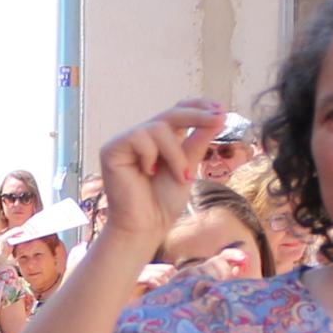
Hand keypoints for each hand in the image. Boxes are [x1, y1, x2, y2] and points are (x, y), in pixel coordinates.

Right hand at [92, 106, 210, 272]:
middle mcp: (142, 137)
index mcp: (161, 139)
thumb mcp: (188, 167)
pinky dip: (152, 156)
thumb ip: (198, 141)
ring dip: (175, 153)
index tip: (221, 109)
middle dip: (197, 116)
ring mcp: (126, 142)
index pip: (177, 111)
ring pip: (158, 128)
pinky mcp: (112, 149)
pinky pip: (140, 138)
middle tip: (218, 119)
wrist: (147, 226)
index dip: (197, 106)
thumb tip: (219, 117)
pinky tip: (148, 173)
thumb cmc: (164, 201)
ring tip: (180, 176)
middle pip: (170, 113)